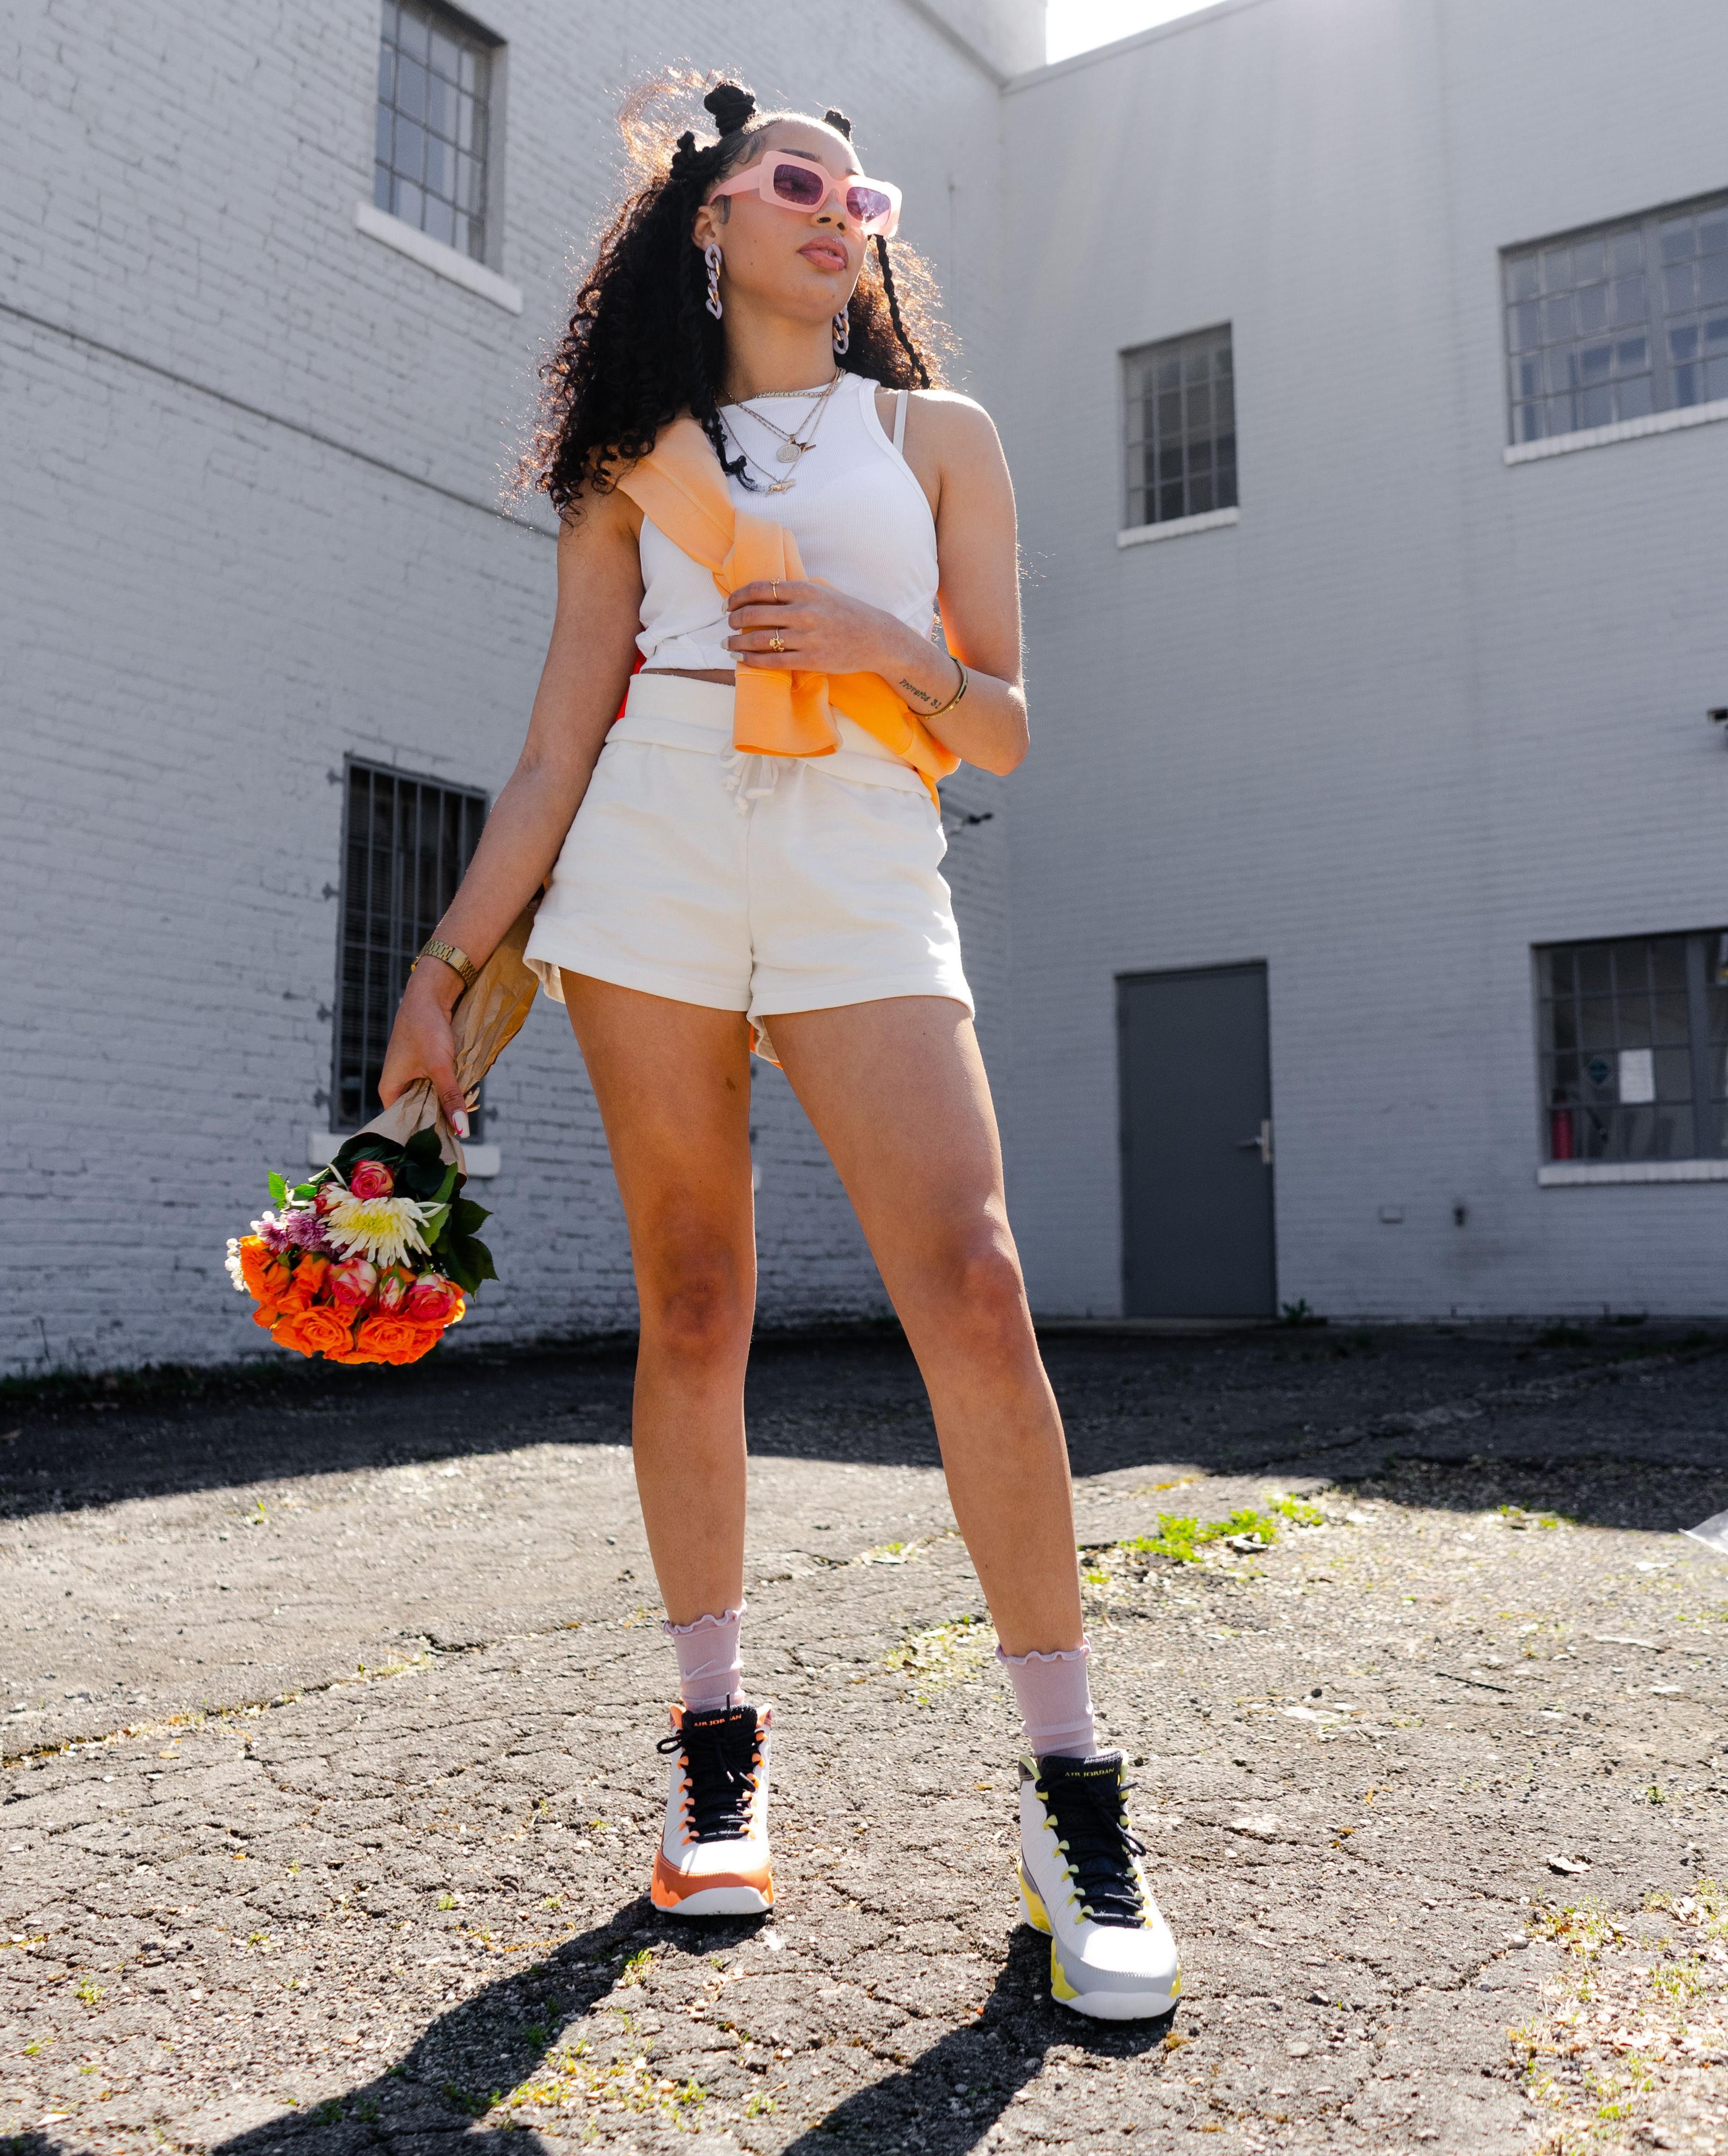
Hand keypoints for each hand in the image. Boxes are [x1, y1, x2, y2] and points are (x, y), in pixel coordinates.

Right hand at [378, 965, 471, 1135]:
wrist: (430, 996)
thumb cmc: (426, 1029)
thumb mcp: (440, 1067)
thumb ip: (450, 1098)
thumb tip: (461, 1130)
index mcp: (389, 1091)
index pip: (403, 1125)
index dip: (424, 1135)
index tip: (445, 1145)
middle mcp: (396, 1087)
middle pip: (418, 1115)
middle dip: (439, 1121)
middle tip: (461, 1131)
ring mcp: (410, 1078)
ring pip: (430, 1102)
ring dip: (447, 1105)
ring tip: (464, 1113)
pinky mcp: (423, 1070)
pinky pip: (436, 1089)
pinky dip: (449, 1092)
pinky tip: (464, 1097)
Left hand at [726, 579, 903, 678]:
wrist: (876, 639)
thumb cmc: (848, 614)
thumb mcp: (823, 593)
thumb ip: (795, 592)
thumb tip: (763, 593)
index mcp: (805, 590)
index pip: (760, 589)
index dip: (738, 596)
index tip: (728, 604)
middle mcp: (803, 612)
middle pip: (754, 614)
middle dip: (733, 620)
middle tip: (727, 625)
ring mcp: (807, 638)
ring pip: (759, 640)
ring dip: (737, 643)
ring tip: (728, 645)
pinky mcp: (810, 660)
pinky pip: (773, 661)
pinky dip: (752, 660)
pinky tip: (741, 659)